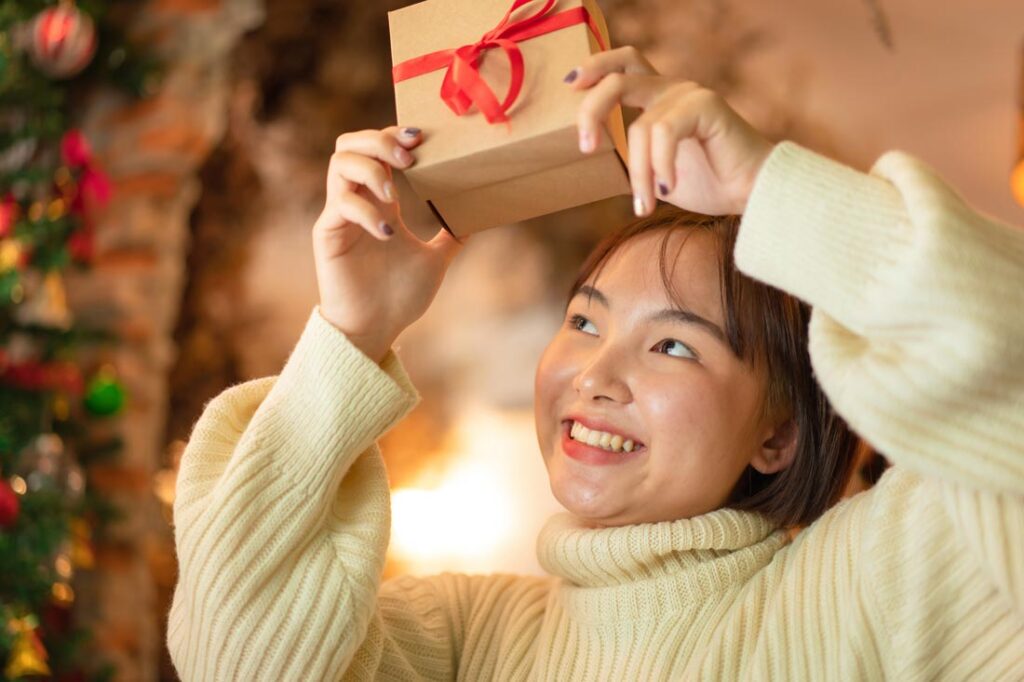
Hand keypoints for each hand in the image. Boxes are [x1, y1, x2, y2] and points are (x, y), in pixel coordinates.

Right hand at [313, 126, 465, 363]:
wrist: (375, 330)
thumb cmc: (399, 297)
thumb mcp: (436, 260)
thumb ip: (452, 236)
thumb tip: (479, 219)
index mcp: (380, 200)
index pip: (377, 149)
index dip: (395, 135)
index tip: (422, 139)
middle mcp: (357, 200)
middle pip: (350, 144)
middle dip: (379, 140)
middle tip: (408, 156)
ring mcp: (340, 215)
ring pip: (339, 163)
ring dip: (372, 169)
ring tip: (395, 193)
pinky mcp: (328, 234)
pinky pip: (341, 205)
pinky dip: (366, 211)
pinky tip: (387, 232)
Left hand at [566, 46, 773, 215]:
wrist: (751, 193)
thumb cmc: (707, 184)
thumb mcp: (652, 172)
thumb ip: (628, 159)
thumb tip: (593, 163)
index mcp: (658, 98)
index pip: (623, 63)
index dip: (595, 66)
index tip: (570, 84)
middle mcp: (672, 89)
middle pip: (619, 78)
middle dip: (592, 110)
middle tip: (586, 148)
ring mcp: (689, 95)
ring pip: (640, 126)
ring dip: (638, 172)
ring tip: (645, 205)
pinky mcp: (706, 106)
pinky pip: (664, 133)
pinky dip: (660, 165)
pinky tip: (668, 188)